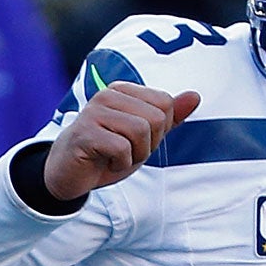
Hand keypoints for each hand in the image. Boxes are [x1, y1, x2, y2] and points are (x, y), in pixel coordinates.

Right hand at [43, 82, 199, 199]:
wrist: (69, 175)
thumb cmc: (107, 153)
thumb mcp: (145, 136)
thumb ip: (169, 116)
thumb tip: (196, 96)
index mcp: (123, 90)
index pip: (166, 104)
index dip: (158, 132)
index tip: (134, 141)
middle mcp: (107, 94)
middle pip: (158, 118)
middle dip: (148, 144)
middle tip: (124, 151)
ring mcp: (94, 112)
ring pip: (142, 131)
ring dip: (135, 155)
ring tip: (115, 156)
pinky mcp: (86, 133)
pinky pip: (123, 149)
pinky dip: (120, 164)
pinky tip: (103, 162)